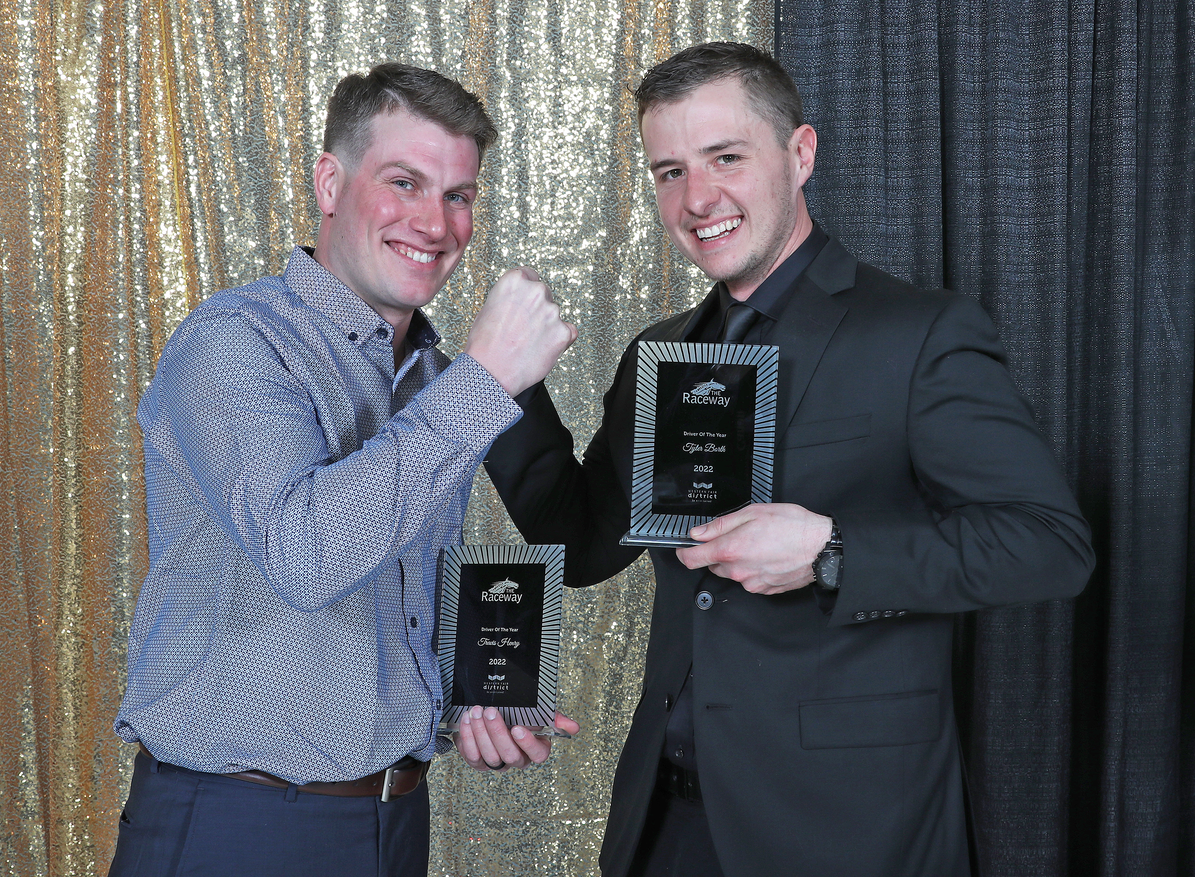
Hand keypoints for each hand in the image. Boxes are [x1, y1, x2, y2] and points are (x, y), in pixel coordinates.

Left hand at [453, 706, 579, 771]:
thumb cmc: (518, 714)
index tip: (518, 727)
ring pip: (489, 756)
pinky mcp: (477, 762)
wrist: (491, 712)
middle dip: (498, 732)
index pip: (538, 754)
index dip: (528, 744)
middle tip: (490, 711)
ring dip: (481, 732)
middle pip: (509, 755)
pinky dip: (467, 737)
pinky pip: (472, 756)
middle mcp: (516, 759)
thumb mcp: (538, 712)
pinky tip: (467, 720)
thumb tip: (574, 728)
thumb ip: (554, 719)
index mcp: (535, 749)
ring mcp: (496, 763)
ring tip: (477, 712)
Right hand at [463, 268, 577, 395]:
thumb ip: (509, 297)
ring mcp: (552, 312)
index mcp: (515, 280)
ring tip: (527, 342)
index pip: (530, 276)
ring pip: (555, 315)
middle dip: (537, 309)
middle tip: (522, 328)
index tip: (524, 302)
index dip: (526, 292)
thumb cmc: (484, 344)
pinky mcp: (563, 332)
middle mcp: (536, 291)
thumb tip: (520, 299)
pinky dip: (560, 340)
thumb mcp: (489, 307)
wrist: (489, 372)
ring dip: (547, 325)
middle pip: (544, 294)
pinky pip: (569, 332)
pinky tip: (542, 348)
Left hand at [675, 503, 832, 594]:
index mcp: (731, 550)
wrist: (823, 548)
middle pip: (713, 565)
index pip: (691, 559)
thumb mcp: (753, 513)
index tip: (684, 546)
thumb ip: (721, 525)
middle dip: (719, 552)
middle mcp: (738, 571)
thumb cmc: (793, 526)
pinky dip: (754, 568)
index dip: (684, 551)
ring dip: (738, 560)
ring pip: (732, 572)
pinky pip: (750, 579)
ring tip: (759, 544)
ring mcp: (751, 583)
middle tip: (739, 536)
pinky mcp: (765, 589)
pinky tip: (768, 555)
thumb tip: (699, 533)